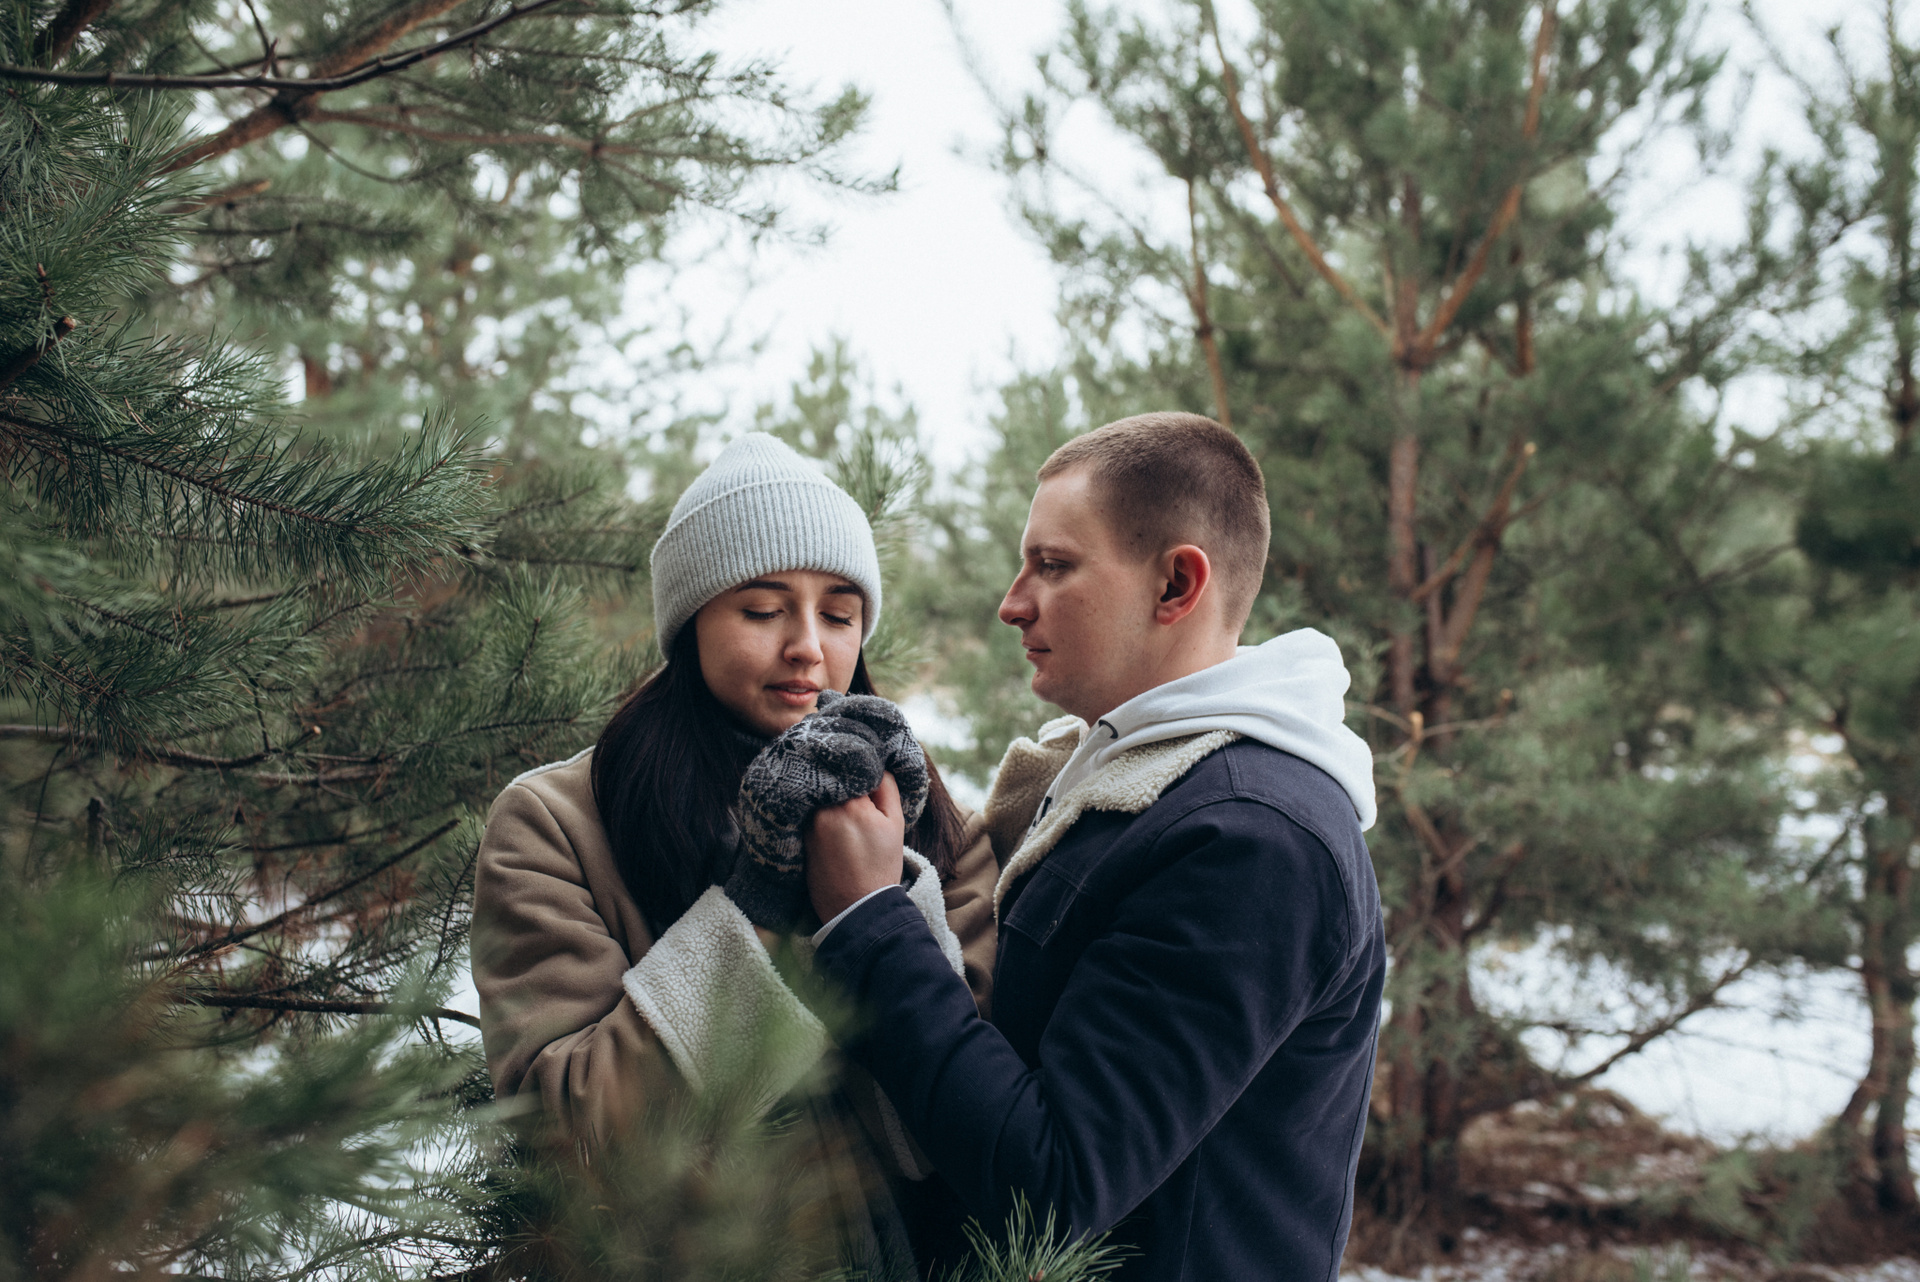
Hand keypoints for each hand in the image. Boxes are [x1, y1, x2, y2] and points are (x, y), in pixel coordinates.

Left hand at [727, 712, 883, 933]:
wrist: (857, 910)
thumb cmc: (880, 867)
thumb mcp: (893, 824)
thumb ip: (885, 787)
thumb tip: (875, 760)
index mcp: (849, 804)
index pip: (847, 761)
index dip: (846, 739)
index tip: (834, 708)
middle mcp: (823, 809)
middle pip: (826, 770)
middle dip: (826, 748)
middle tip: (819, 710)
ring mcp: (808, 823)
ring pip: (815, 786)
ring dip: (817, 769)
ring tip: (815, 737)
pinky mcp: (800, 835)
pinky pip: (806, 804)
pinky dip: (809, 792)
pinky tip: (813, 776)